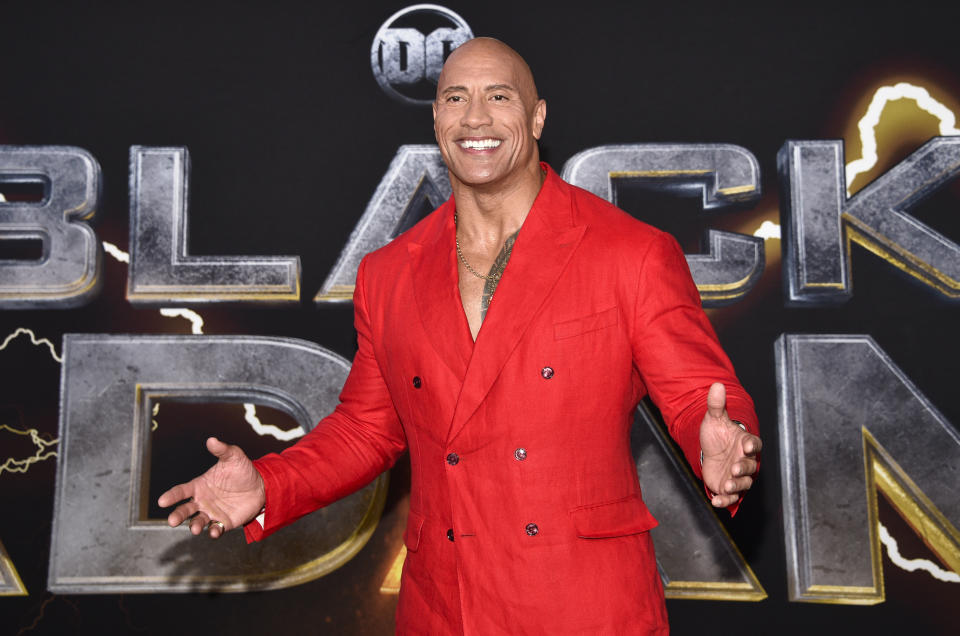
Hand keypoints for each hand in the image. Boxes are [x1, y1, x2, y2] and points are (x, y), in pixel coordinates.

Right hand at [157, 437, 265, 538]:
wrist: (260, 485)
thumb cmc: (242, 470)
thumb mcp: (233, 457)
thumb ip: (222, 450)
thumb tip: (211, 440)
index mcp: (199, 486)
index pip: (181, 491)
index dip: (171, 496)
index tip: (162, 501)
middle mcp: (202, 501)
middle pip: (185, 510)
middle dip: (178, 515)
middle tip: (172, 521)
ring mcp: (212, 513)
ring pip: (198, 521)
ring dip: (195, 525)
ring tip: (195, 528)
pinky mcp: (224, 522)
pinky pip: (216, 529)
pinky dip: (213, 532)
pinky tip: (214, 532)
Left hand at [699, 383, 761, 507]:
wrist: (708, 451)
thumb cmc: (716, 435)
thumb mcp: (714, 419)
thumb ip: (716, 405)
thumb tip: (717, 384)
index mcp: (745, 442)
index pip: (754, 444)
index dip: (752, 446)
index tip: (746, 446)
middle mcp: (745, 460)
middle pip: (750, 467)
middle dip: (743, 469)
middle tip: (735, 468)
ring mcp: (737, 475)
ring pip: (743, 484)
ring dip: (736, 486)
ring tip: (726, 485)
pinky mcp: (728, 487)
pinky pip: (731, 497)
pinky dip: (724, 500)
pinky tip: (716, 501)